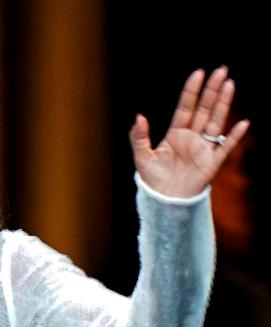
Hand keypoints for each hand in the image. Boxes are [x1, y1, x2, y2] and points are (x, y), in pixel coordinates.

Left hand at [131, 66, 249, 197]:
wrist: (163, 202)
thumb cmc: (153, 181)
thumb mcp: (142, 157)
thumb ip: (138, 137)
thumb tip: (139, 117)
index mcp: (175, 134)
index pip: (185, 108)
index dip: (191, 92)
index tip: (198, 74)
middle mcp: (192, 138)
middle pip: (204, 109)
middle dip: (212, 90)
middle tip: (221, 70)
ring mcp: (203, 149)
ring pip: (215, 122)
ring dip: (223, 104)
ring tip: (229, 84)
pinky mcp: (211, 163)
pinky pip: (224, 148)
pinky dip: (233, 137)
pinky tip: (242, 124)